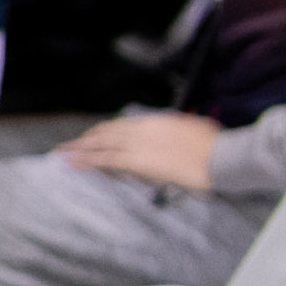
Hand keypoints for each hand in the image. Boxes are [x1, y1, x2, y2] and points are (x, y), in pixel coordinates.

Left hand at [58, 109, 221, 192]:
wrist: (222, 155)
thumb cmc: (216, 147)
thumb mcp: (195, 132)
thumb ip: (178, 133)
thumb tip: (174, 136)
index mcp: (158, 122)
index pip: (124, 126)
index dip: (107, 131)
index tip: (95, 135)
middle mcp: (144, 129)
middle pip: (108, 133)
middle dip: (88, 139)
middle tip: (72, 144)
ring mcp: (140, 144)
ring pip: (101, 145)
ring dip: (80, 149)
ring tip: (62, 152)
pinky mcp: (139, 160)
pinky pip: (105, 160)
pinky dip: (86, 161)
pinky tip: (72, 163)